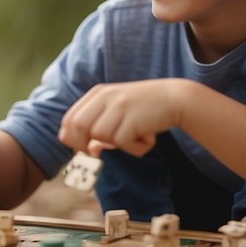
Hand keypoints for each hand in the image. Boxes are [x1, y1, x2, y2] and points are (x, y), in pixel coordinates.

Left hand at [58, 79, 188, 156]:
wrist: (176, 99)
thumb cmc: (144, 110)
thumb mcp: (117, 114)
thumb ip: (100, 129)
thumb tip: (90, 151)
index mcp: (97, 94)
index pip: (69, 119)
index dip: (71, 138)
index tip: (84, 149)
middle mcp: (105, 97)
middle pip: (77, 127)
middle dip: (83, 145)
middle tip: (100, 152)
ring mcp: (119, 105)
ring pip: (99, 136)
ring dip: (116, 146)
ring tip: (135, 138)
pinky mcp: (133, 117)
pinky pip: (122, 142)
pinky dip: (134, 148)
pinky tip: (147, 139)